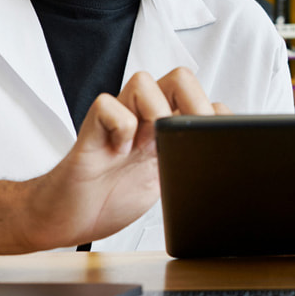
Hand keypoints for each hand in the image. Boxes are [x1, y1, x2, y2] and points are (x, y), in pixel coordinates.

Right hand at [25, 67, 225, 249]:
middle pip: (179, 78)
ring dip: (156, 110)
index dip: (216, 117)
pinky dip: (120, 126)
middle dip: (195, 103)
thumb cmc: (111, 197)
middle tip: (190, 135)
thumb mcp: (165, 181)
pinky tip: (119, 152)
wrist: (68, 217)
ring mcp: (117, 121)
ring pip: (143, 81)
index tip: (220, 142)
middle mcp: (144, 117)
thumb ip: (189, 162)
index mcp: (166, 128)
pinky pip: (108, 106)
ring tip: (150, 144)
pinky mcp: (91, 130)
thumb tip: (226, 158)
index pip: (201, 100)